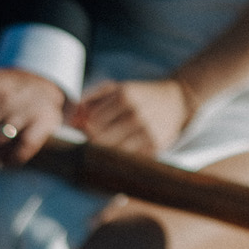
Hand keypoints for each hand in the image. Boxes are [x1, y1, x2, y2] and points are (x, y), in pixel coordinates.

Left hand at [68, 78, 193, 156]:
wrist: (177, 100)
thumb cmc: (139, 95)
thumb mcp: (116, 88)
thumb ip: (90, 100)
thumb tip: (71, 120)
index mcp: (124, 96)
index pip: (91, 124)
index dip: (85, 130)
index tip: (87, 130)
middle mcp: (135, 114)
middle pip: (99, 141)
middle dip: (93, 143)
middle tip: (95, 141)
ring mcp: (147, 132)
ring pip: (113, 154)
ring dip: (106, 154)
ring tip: (109, 146)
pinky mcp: (155, 147)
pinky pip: (129, 160)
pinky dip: (122, 158)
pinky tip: (124, 150)